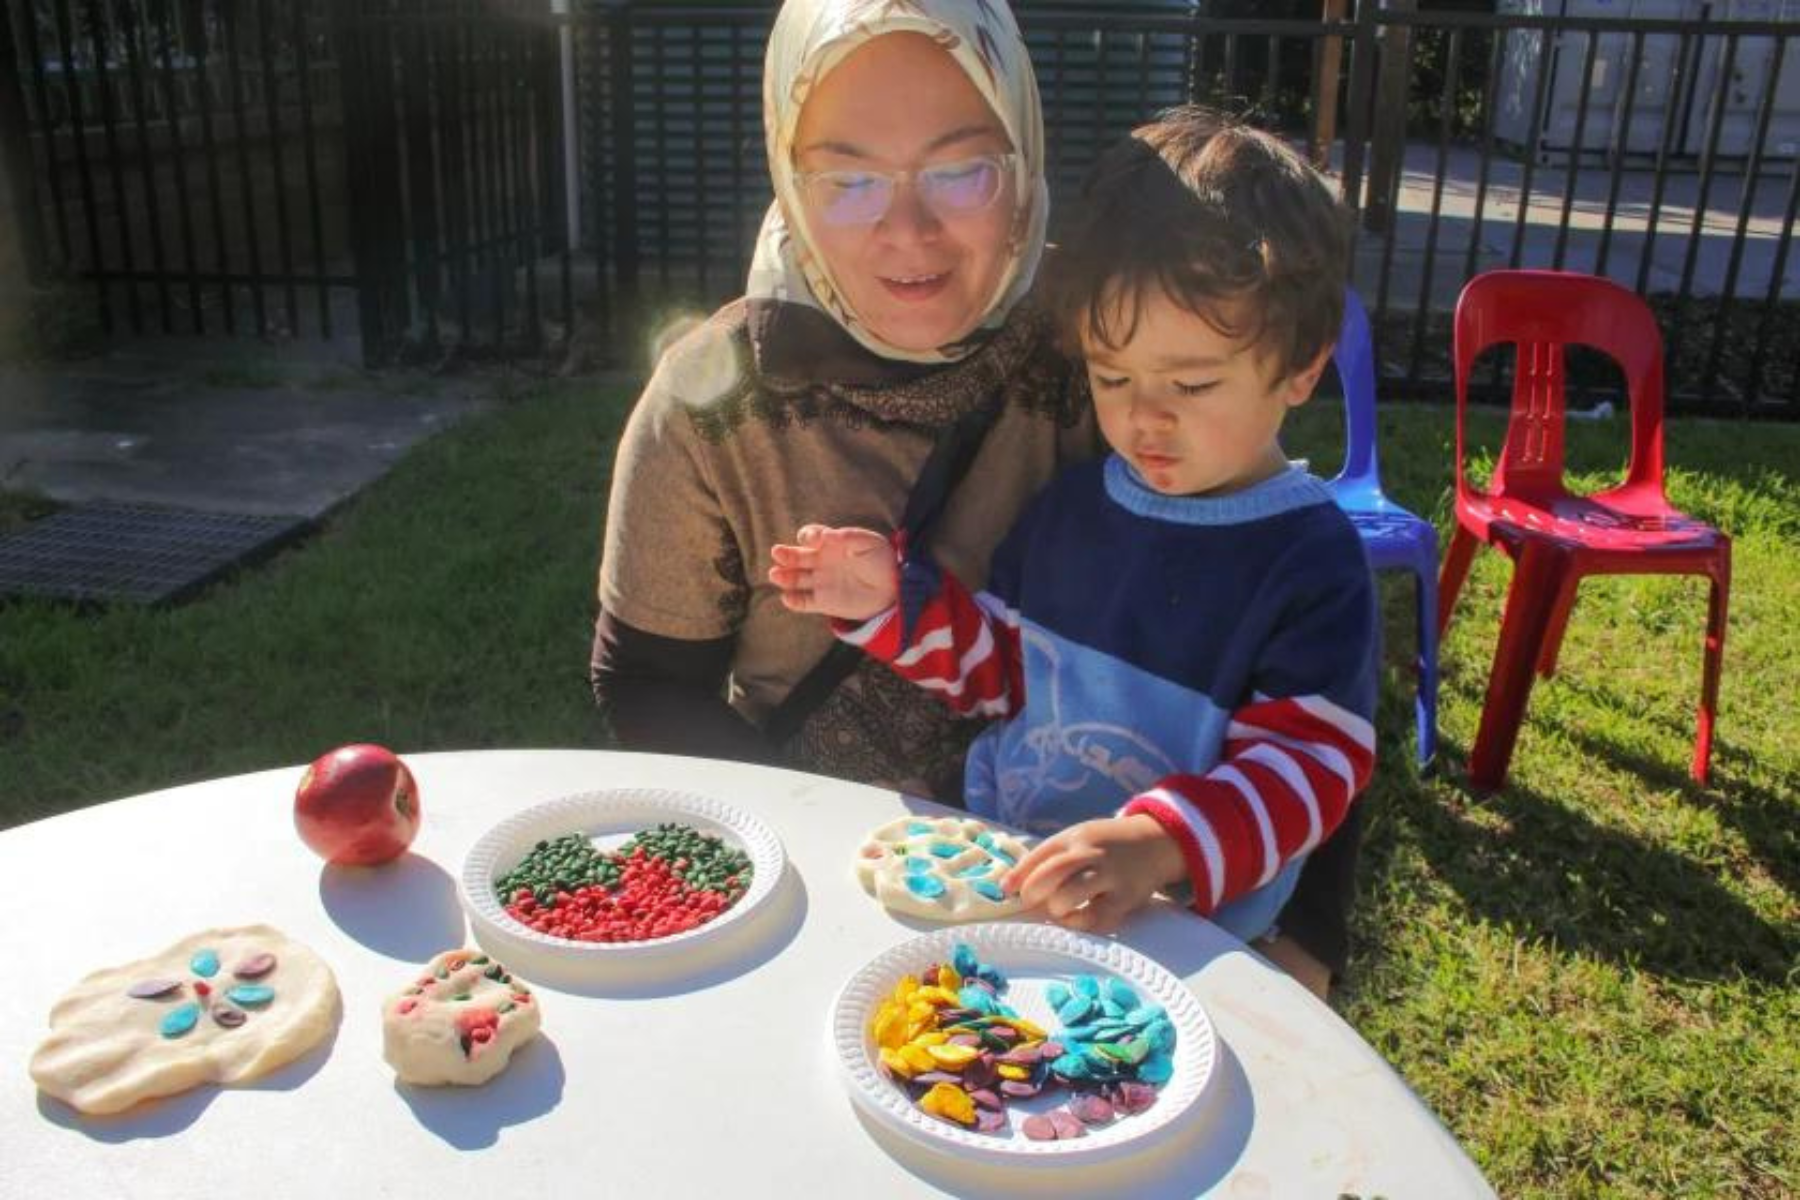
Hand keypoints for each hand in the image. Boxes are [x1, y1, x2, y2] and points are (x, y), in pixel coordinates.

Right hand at [767, 525, 897, 622]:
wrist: (893, 589)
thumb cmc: (881, 561)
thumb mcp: (869, 543)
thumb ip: (848, 537)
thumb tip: (826, 535)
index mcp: (830, 544)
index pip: (811, 536)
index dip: (809, 536)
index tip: (814, 539)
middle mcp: (822, 562)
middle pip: (797, 557)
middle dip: (786, 555)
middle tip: (777, 553)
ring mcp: (821, 582)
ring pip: (796, 579)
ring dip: (783, 576)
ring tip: (775, 574)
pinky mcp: (824, 602)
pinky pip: (804, 602)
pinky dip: (793, 601)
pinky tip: (787, 597)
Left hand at [1002, 815, 1186, 933]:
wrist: (1154, 842)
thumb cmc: (1105, 845)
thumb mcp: (1077, 838)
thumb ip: (1047, 857)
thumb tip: (1008, 886)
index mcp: (1075, 838)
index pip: (1039, 855)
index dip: (1018, 876)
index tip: (1006, 891)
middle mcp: (1091, 854)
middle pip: (1050, 874)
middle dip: (1033, 893)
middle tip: (1033, 902)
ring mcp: (1109, 875)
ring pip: (1069, 896)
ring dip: (1056, 908)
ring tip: (1059, 908)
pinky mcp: (1125, 898)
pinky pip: (1094, 918)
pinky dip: (1079, 922)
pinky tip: (1076, 918)